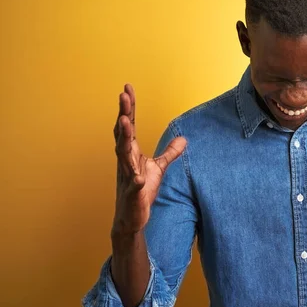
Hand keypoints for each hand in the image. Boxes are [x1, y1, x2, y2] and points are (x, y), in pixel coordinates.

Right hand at [112, 84, 186, 234]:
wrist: (131, 217)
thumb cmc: (141, 191)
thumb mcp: (158, 168)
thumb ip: (170, 152)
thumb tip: (184, 139)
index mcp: (131, 152)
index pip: (129, 125)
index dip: (128, 107)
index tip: (127, 89)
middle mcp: (126, 161)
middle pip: (123, 134)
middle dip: (123, 114)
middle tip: (123, 96)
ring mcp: (127, 176)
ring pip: (123, 154)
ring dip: (123, 138)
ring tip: (124, 121)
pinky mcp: (132, 194)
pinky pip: (133, 185)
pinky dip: (134, 180)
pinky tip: (137, 177)